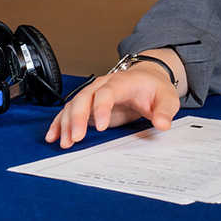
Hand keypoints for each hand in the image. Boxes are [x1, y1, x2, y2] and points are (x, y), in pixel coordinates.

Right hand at [45, 55, 182, 148]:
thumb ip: (165, 111)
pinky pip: (70, 111)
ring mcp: (94, 94)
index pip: (108, 92)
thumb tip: (162, 124)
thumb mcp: (167, 98)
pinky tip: (53, 135)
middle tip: (76, 138)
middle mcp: (104, 85)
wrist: (147, 78)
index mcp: (123, 82)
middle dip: (78, 117)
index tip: (101, 126)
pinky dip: (60, 122)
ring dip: (66, 123)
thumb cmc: (155, 88)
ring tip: (65, 142)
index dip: (102, 107)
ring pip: (74, 104)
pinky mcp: (89, 105)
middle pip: (85, 97)